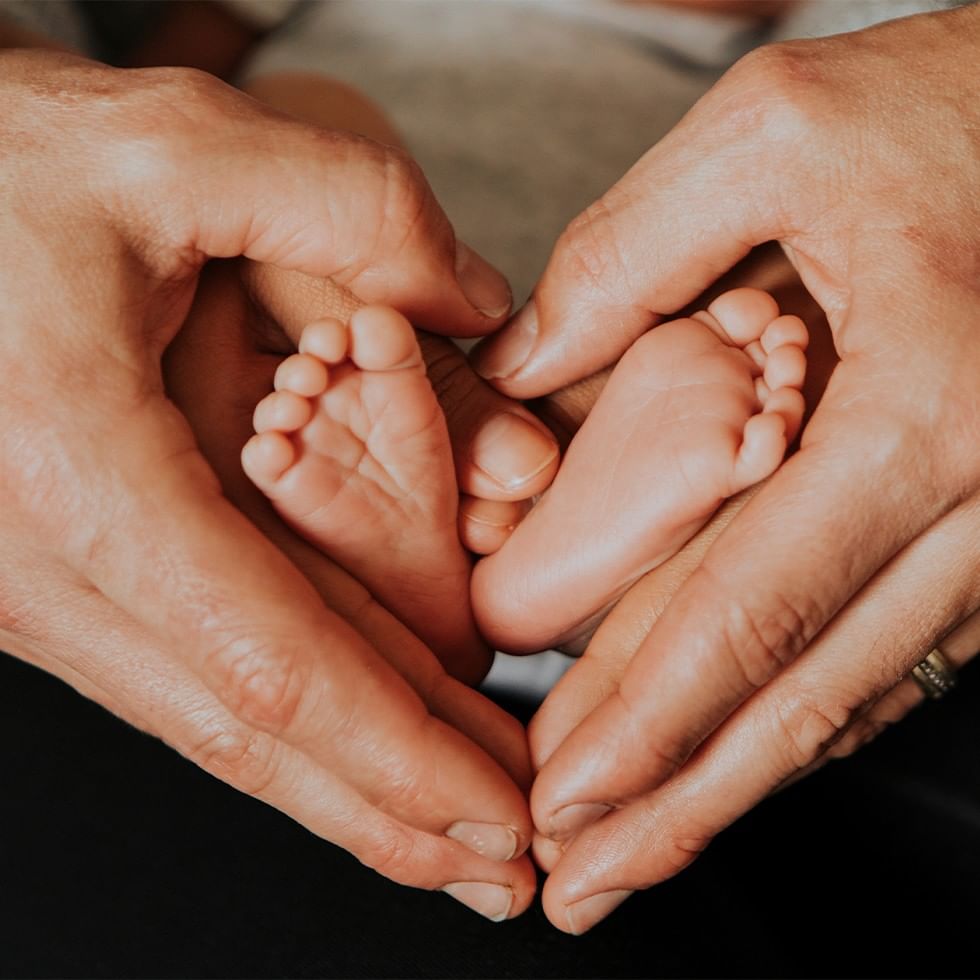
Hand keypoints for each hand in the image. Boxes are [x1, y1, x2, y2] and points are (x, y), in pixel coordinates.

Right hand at [0, 49, 534, 919]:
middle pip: (253, 733)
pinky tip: (363, 733)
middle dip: (393, 810)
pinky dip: (296, 717)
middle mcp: (46, 567)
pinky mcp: (65, 572)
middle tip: (506, 864)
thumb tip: (472, 300)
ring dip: (351, 783)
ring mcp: (46, 586)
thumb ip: (353, 210)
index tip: (498, 814)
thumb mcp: (177, 146)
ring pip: (222, 719)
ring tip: (460, 828)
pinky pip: (195, 667)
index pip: (275, 667)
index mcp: (78, 478)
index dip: (399, 756)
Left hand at [472, 8, 979, 929]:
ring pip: (854, 696)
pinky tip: (740, 760)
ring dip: (739, 786)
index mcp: (925, 413)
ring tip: (640, 856)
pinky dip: (806, 718)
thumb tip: (524, 366)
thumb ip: (631, 253)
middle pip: (800, 693)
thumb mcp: (780, 134)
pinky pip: (899, 651)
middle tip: (580, 885)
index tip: (557, 798)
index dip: (645, 719)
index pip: (748, 610)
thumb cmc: (971, 107)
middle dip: (679, 802)